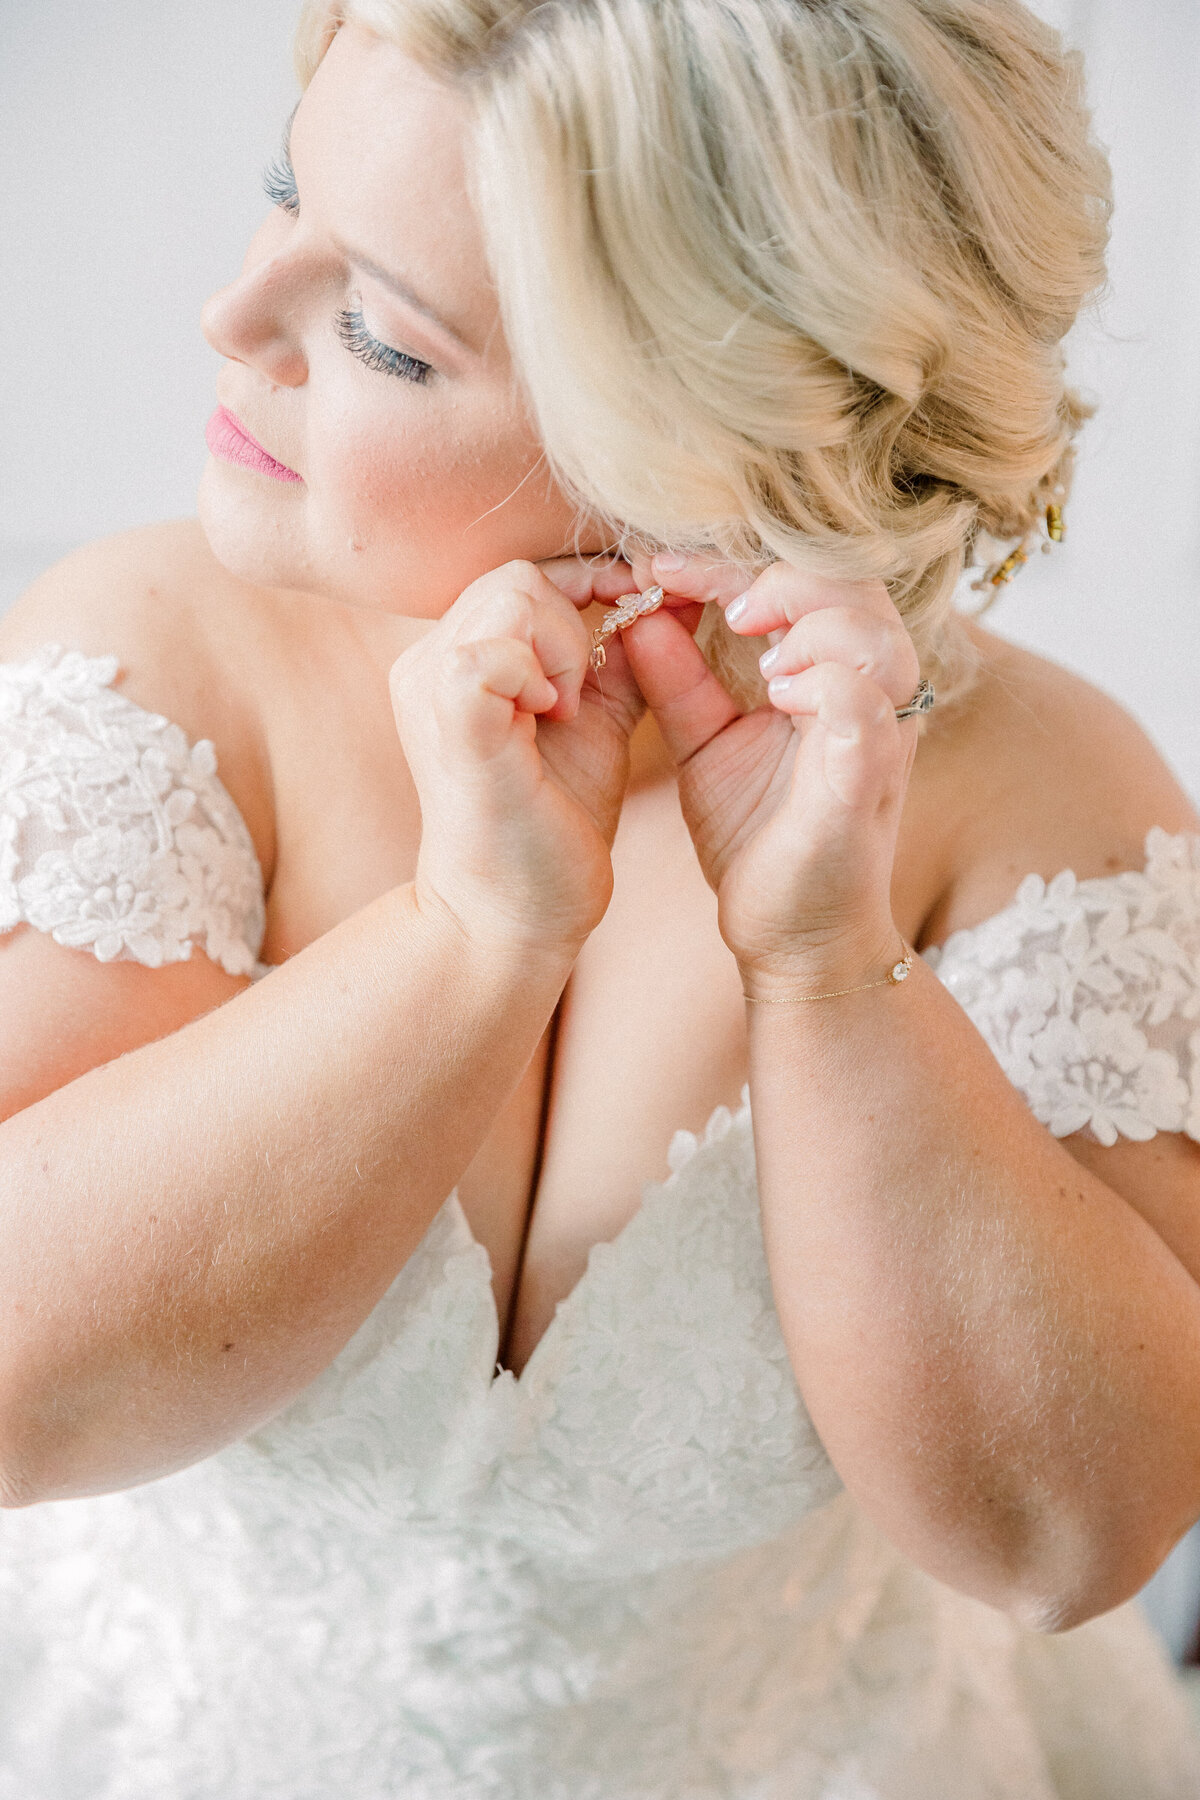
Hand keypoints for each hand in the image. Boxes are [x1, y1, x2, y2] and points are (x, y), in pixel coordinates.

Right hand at [387, 556, 652, 959]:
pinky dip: (540, 673)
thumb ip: (610, 661)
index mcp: (453, 662)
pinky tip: (548, 720)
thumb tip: (660, 600)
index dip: (588, 584)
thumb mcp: (591, 723)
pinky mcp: (451, 722)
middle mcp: (425, 664)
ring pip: (510, 594)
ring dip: (560, 647)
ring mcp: (429, 689)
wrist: (512, 917)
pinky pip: (496, 648)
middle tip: (578, 698)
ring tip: (562, 712)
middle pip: (515, 576)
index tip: (640, 615)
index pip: (520, 578)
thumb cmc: (550, 828)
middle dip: (573, 622)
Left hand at [617, 550, 922, 990]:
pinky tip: (775, 693)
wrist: (788, 936)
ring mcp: (881, 734)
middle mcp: (875, 694)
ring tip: (752, 650)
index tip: (658, 566)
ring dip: (803, 620)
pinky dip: (818, 680)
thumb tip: (638, 613)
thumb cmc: (760, 836)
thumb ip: (678, 678)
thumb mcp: (706, 741)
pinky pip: (863, 701)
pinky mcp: (869, 779)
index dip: (730, 561)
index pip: (806, 578)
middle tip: (705, 597)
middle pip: (852, 581)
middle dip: (770, 574)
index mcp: (838, 673)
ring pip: (872, 628)